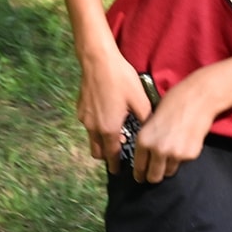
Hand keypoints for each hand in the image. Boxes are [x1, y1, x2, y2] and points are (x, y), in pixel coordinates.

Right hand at [78, 51, 153, 173]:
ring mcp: (84, 117)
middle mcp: (93, 127)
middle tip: (118, 152)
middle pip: (97, 151)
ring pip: (92, 137)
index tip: (118, 171)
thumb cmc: (120, 79)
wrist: (98, 60)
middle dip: (106, 155)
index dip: (115, 164)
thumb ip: (145, 118)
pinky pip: (88, 124)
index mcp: (109, 128)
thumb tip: (151, 130)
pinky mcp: (80, 108)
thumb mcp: (139, 99)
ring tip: (115, 131)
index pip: (112, 155)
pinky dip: (96, 125)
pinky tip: (107, 113)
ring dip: (101, 140)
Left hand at [131, 74, 217, 183]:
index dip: (140, 174)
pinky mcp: (190, 155)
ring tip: (172, 153)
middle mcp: (157, 150)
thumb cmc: (174, 102)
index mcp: (144, 140)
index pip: (139, 168)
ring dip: (169, 167)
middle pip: (154, 177)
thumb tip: (146, 156)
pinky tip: (185, 143)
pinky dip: (183, 157)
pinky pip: (183, 163)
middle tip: (156, 171)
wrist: (198, 98)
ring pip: (169, 172)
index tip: (141, 177)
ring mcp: (175, 154)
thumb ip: (148, 139)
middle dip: (154, 175)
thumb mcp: (151, 120)